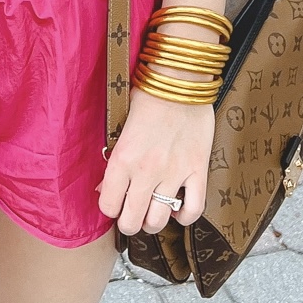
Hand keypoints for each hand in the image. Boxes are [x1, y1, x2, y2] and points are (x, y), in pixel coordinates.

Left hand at [99, 89, 214, 236]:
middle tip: (132, 214)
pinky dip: (185, 216)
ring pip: (159, 220)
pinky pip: (194, 208)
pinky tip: (178, 210)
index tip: (114, 202)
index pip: (108, 205)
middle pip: (132, 221)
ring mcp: (174, 173)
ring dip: (153, 222)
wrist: (180, 80)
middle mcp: (146, 171)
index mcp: (122, 158)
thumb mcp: (119, 125)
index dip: (110, 207)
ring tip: (153, 213)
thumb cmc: (147, 96)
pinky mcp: (198, 169)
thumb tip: (104, 188)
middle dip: (129, 223)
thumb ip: (113, 159)